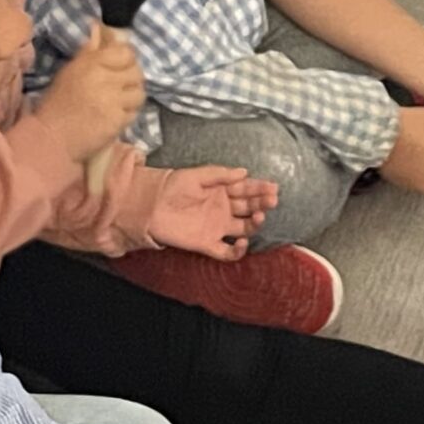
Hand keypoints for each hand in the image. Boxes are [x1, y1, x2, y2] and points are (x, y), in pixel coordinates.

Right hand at [33, 24, 144, 164]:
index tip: (122, 66)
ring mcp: (113, 101)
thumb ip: (88, 51)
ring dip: (132, 97)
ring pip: (139, 93)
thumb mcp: (69, 71)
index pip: (125, 52)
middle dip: (131, 79)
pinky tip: (115, 116)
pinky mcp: (117, 121)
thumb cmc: (56, 103)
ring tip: (121, 102)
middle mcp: (105, 79)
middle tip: (122, 86)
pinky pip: (133, 113)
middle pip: (136, 72)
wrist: (51, 137)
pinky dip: (127, 114)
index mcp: (91, 64)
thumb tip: (99, 28)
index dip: (127, 59)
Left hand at [144, 166, 272, 257]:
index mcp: (222, 191)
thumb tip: (244, 172)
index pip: (246, 190)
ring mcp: (217, 228)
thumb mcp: (197, 175)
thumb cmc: (172, 186)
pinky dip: (238, 251)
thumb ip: (220, 174)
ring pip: (244, 228)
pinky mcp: (208, 244)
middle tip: (271, 200)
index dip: (260, 188)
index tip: (272, 187)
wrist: (151, 205)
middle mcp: (223, 210)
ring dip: (255, 223)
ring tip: (259, 216)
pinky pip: (227, 252)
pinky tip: (242, 241)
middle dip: (262, 203)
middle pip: (250, 208)